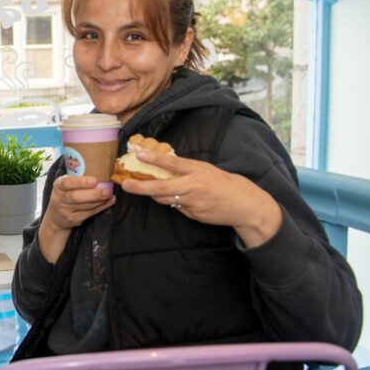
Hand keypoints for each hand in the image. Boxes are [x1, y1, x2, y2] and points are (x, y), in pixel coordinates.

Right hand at [38, 175, 114, 263]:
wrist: (56, 217)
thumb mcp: (65, 185)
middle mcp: (59, 198)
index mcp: (58, 186)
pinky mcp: (73, 219)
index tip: (94, 180)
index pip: (67, 183)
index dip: (81, 182)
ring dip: (100, 201)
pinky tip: (109, 202)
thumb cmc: (65, 195)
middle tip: (106, 191)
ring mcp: (65, 211)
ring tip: (109, 195)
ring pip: (85, 206)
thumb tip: (100, 170)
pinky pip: (90, 213)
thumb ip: (77, 180)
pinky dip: (101, 207)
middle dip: (93, 194)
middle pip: (76, 197)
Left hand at [119, 150, 282, 247]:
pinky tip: (186, 201)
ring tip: (151, 190)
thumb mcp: (206, 170)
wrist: (244, 204)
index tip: (139, 155)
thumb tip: (163, 169)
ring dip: (155, 196)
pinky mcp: (194, 214)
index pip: (172, 163)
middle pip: (161, 188)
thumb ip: (186, 170)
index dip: (154, 158)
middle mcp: (193, 185)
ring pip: (165, 199)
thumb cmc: (223, 184)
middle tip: (125, 185)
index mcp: (197, 170)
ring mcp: (193, 202)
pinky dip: (176, 204)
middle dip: (140, 187)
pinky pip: (178, 208)